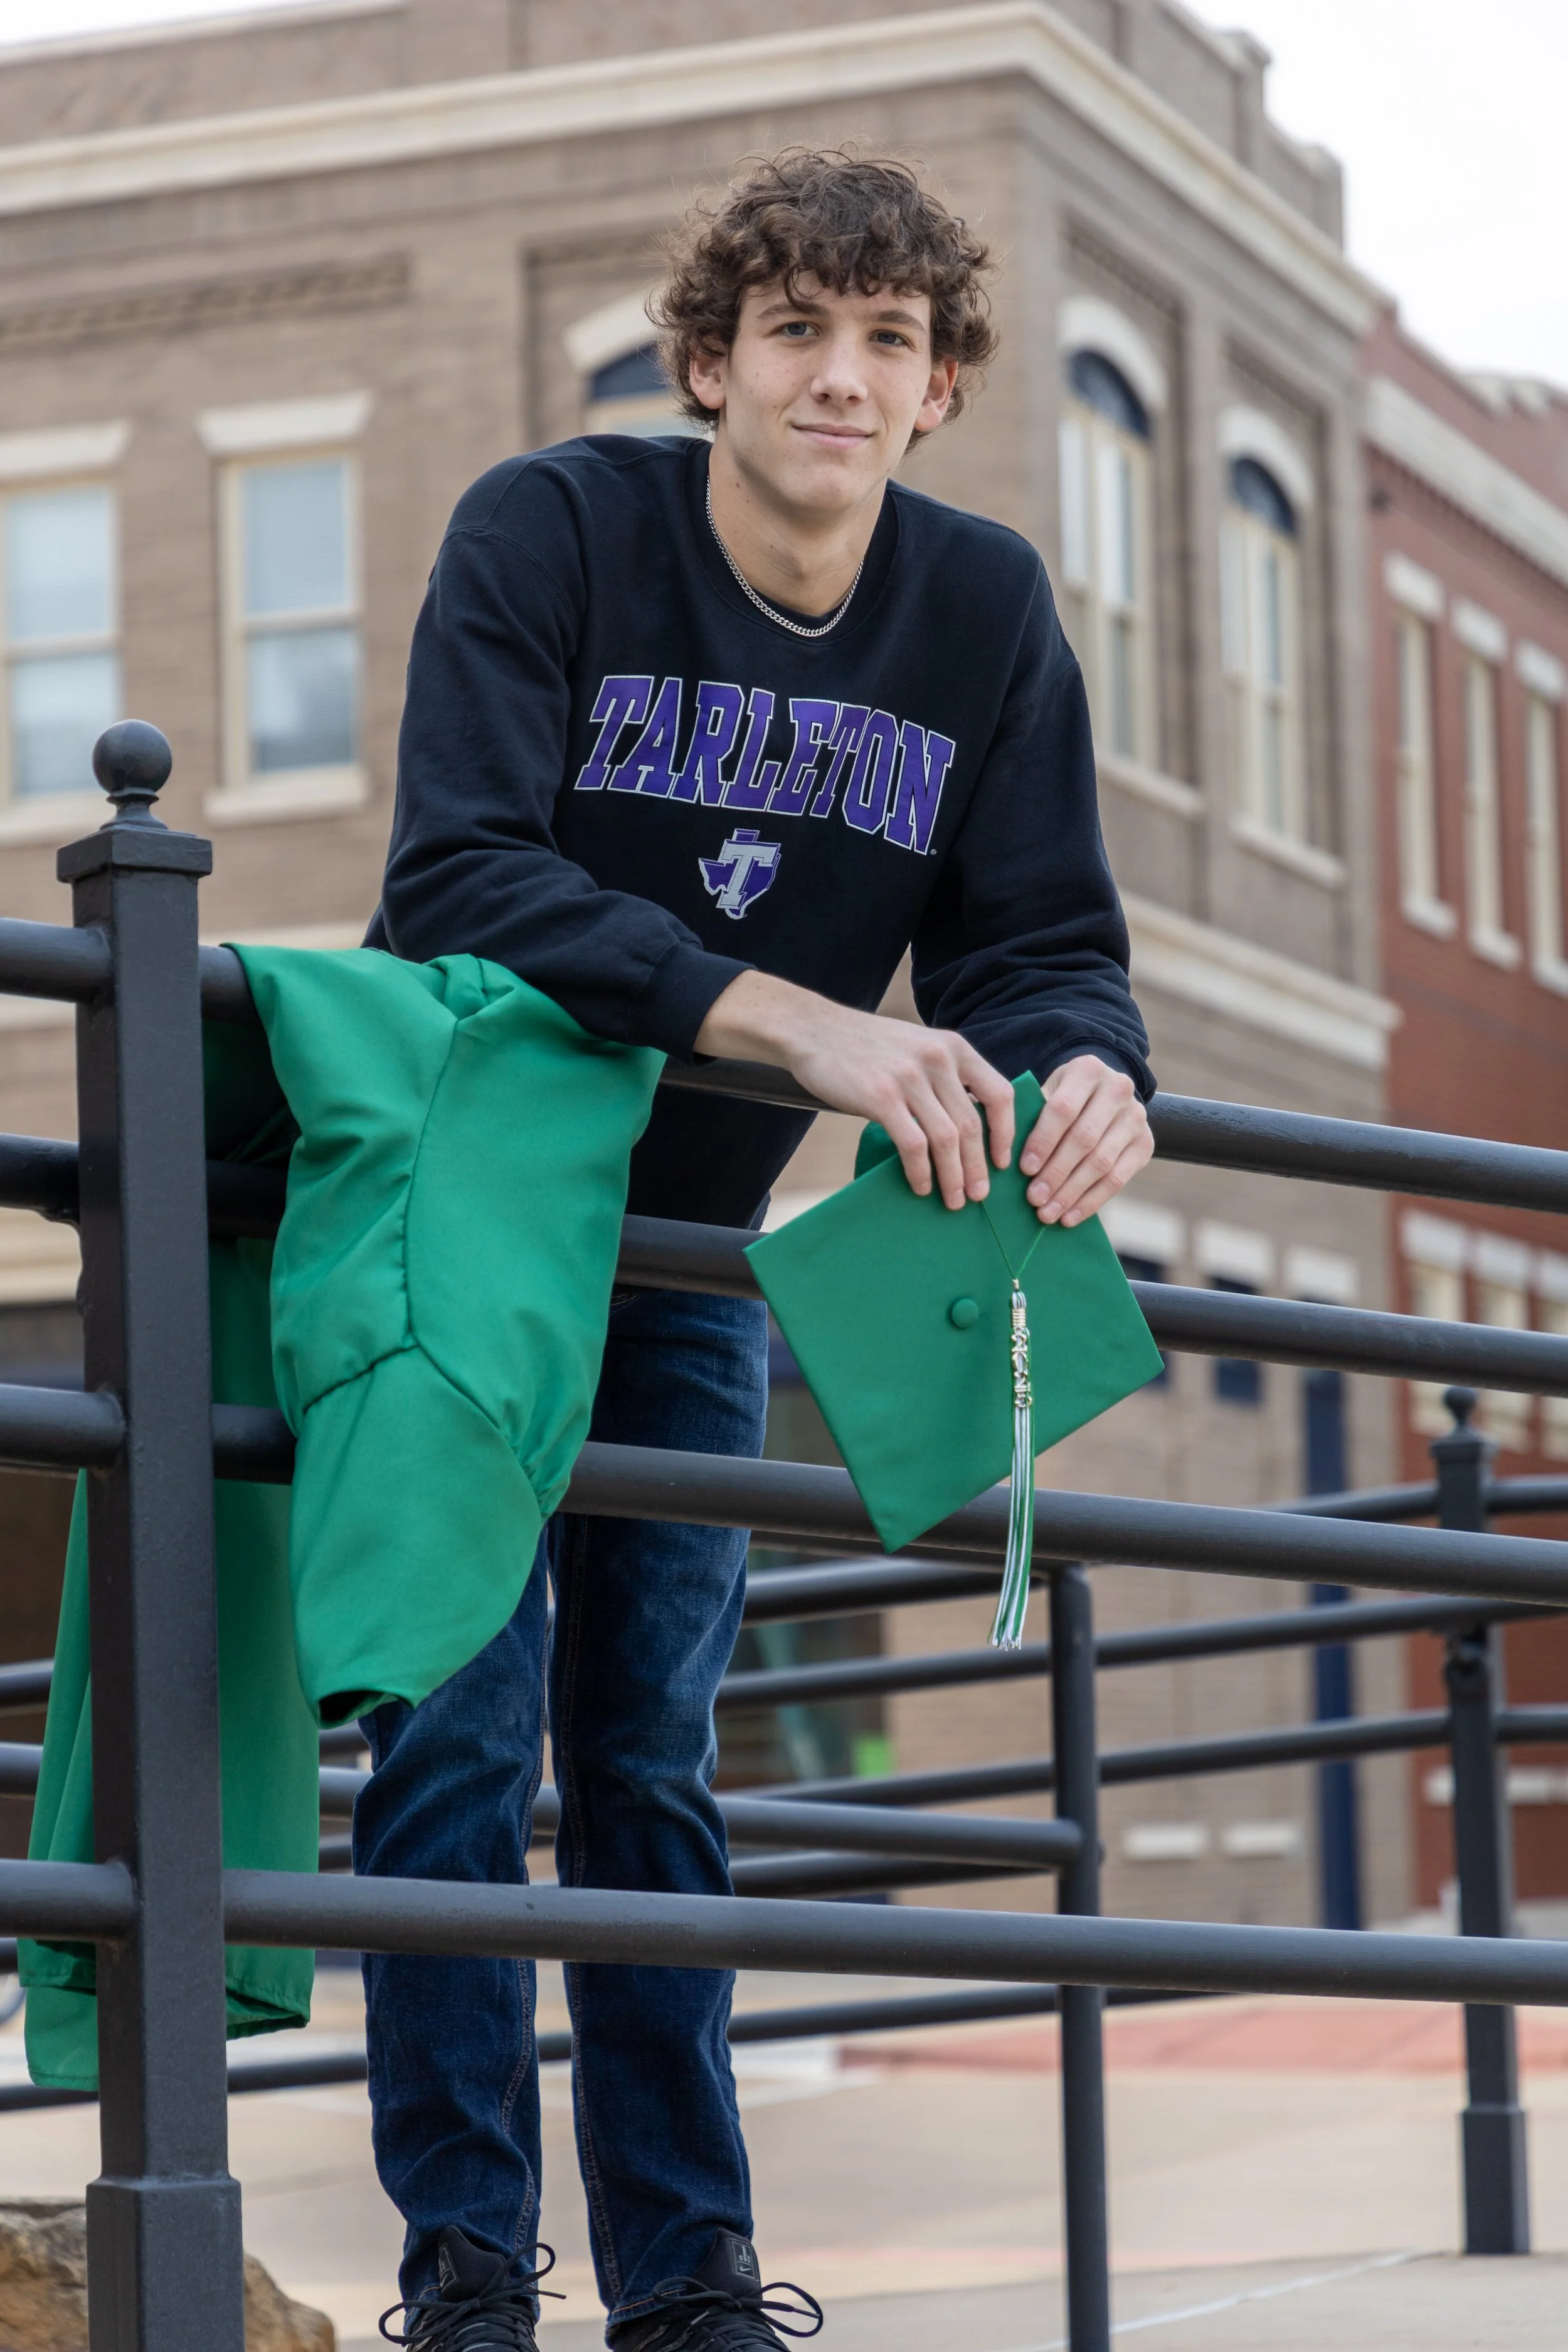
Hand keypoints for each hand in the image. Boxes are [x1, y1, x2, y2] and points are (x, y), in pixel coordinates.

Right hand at [694, 970, 1015, 1209]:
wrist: (814, 1030)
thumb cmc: (866, 1045)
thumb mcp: (918, 1045)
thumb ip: (945, 1074)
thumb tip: (967, 1123)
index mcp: (954, 1047)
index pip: (999, 1094)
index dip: (1006, 1133)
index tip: (1003, 1162)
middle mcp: (938, 1059)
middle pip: (973, 1124)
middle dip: (979, 1167)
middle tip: (980, 1195)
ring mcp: (910, 1078)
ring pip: (948, 1139)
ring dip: (954, 1177)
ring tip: (954, 1200)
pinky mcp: (881, 1096)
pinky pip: (913, 1144)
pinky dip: (922, 1172)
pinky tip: (921, 1187)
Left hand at [1020, 1054, 1152, 1226]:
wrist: (1105, 1094)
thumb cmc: (1065, 1097)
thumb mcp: (1048, 1092)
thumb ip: (1030, 1115)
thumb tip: (1002, 1152)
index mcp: (1088, 1070)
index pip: (1063, 1109)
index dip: (1043, 1141)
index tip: (1024, 1169)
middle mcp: (1118, 1089)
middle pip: (1084, 1138)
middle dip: (1056, 1173)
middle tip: (1033, 1199)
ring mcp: (1136, 1117)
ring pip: (1102, 1163)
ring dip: (1072, 1192)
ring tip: (1048, 1213)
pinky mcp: (1146, 1144)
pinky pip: (1118, 1179)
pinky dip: (1092, 1201)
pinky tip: (1071, 1216)